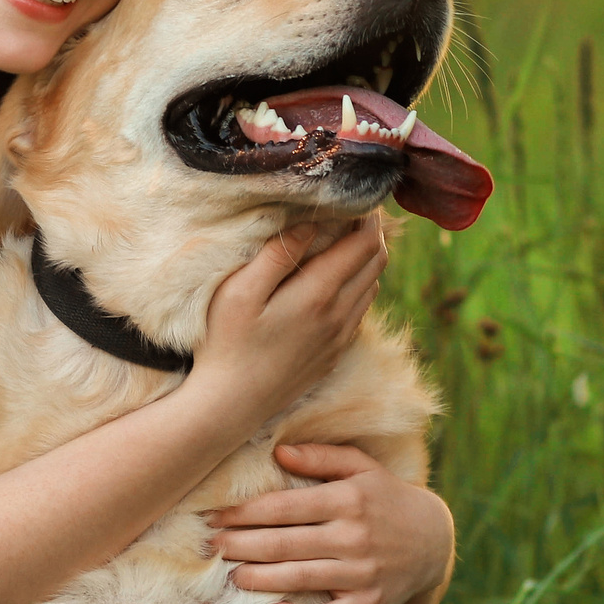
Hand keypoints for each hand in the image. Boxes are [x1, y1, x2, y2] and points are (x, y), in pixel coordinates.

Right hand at [186, 220, 385, 425]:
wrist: (231, 406)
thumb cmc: (226, 344)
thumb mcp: (240, 292)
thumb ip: (276, 255)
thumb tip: (309, 222)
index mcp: (319, 294)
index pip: (364, 244)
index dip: (367, 216)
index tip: (355, 197)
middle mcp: (339, 315)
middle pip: (377, 262)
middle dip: (372, 231)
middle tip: (353, 210)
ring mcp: (340, 337)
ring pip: (373, 286)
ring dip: (367, 259)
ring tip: (346, 238)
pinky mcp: (334, 354)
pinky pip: (360, 311)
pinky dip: (358, 286)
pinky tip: (335, 280)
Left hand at [210, 444, 456, 603]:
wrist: (435, 540)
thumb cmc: (387, 498)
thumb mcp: (362, 468)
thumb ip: (321, 457)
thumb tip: (278, 453)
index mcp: (347, 500)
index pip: (283, 508)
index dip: (243, 513)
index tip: (215, 517)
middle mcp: (353, 537)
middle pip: (283, 544)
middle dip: (241, 546)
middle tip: (211, 547)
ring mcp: (362, 573)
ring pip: (299, 579)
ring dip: (260, 579)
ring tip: (231, 576)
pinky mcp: (370, 603)